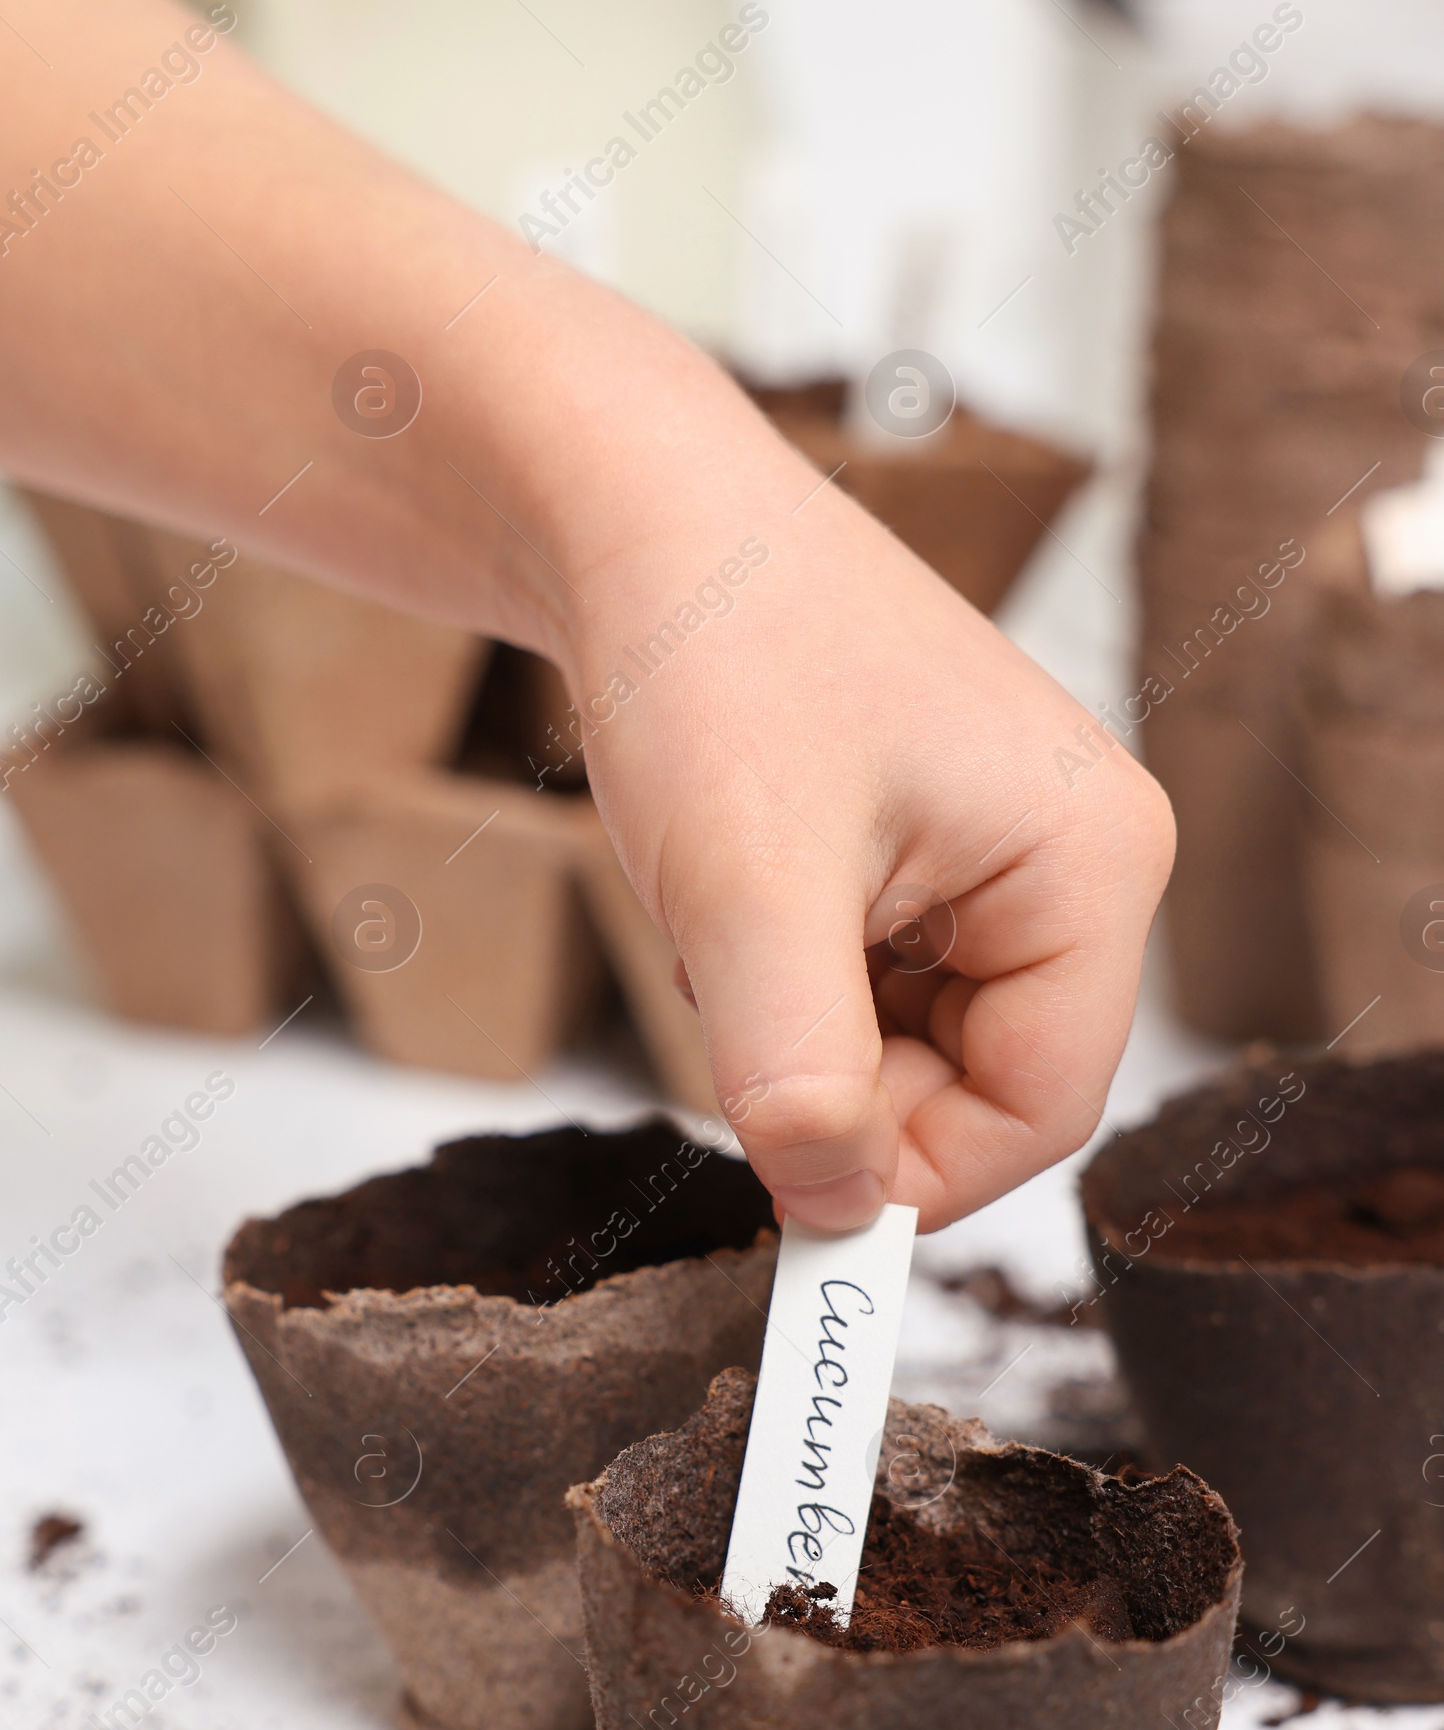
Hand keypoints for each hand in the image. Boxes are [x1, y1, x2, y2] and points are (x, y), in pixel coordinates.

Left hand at [556, 396, 1174, 1233]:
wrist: (636, 517)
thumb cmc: (715, 652)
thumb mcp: (749, 891)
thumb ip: (798, 1073)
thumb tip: (833, 1213)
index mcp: (1093, 862)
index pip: (1042, 1109)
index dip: (914, 1178)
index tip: (791, 1199)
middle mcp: (1076, 862)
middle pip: (981, 1087)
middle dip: (844, 1087)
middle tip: (735, 1023)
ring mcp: (1002, 857)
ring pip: (913, 1049)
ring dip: (803, 1032)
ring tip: (734, 917)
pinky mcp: (929, 856)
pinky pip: (871, 992)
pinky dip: (788, 983)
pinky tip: (740, 894)